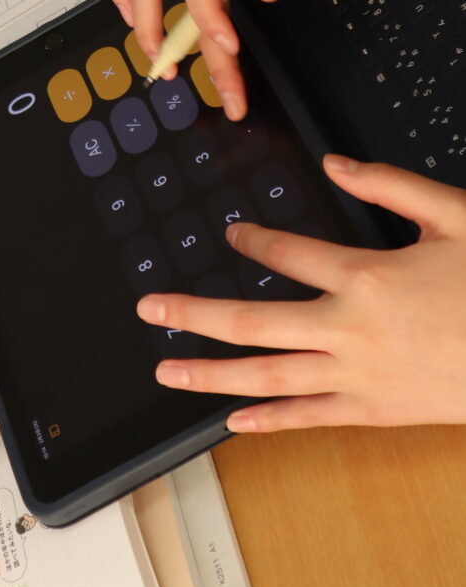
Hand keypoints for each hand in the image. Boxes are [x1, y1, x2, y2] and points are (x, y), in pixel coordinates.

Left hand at [136, 156, 465, 430]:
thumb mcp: (453, 216)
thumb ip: (389, 185)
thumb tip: (333, 164)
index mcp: (367, 275)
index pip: (288, 252)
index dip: (253, 240)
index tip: (232, 234)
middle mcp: (352, 329)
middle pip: (255, 320)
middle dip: (195, 312)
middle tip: (150, 307)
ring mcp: (360, 376)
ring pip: (269, 376)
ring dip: (212, 373)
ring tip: (167, 371)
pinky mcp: (377, 411)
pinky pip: (311, 417)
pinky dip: (270, 421)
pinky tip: (233, 421)